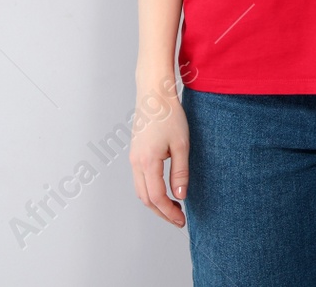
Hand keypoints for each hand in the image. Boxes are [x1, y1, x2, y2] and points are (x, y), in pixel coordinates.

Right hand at [128, 75, 189, 226]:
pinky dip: (150, 191)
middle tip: (179, 219)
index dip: (169, 212)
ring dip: (155, 203)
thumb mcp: (181, 145)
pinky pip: (139, 180)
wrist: (154, 94)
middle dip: (161, 212)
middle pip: (145, 198)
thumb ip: (180, 172)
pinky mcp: (135, 153)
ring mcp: (133, 158)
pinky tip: (164, 190)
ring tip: (174, 207)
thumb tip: (180, 196)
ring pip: (140, 190)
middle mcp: (136, 163)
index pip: (156, 197)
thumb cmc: (170, 116)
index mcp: (148, 162)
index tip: (182, 220)